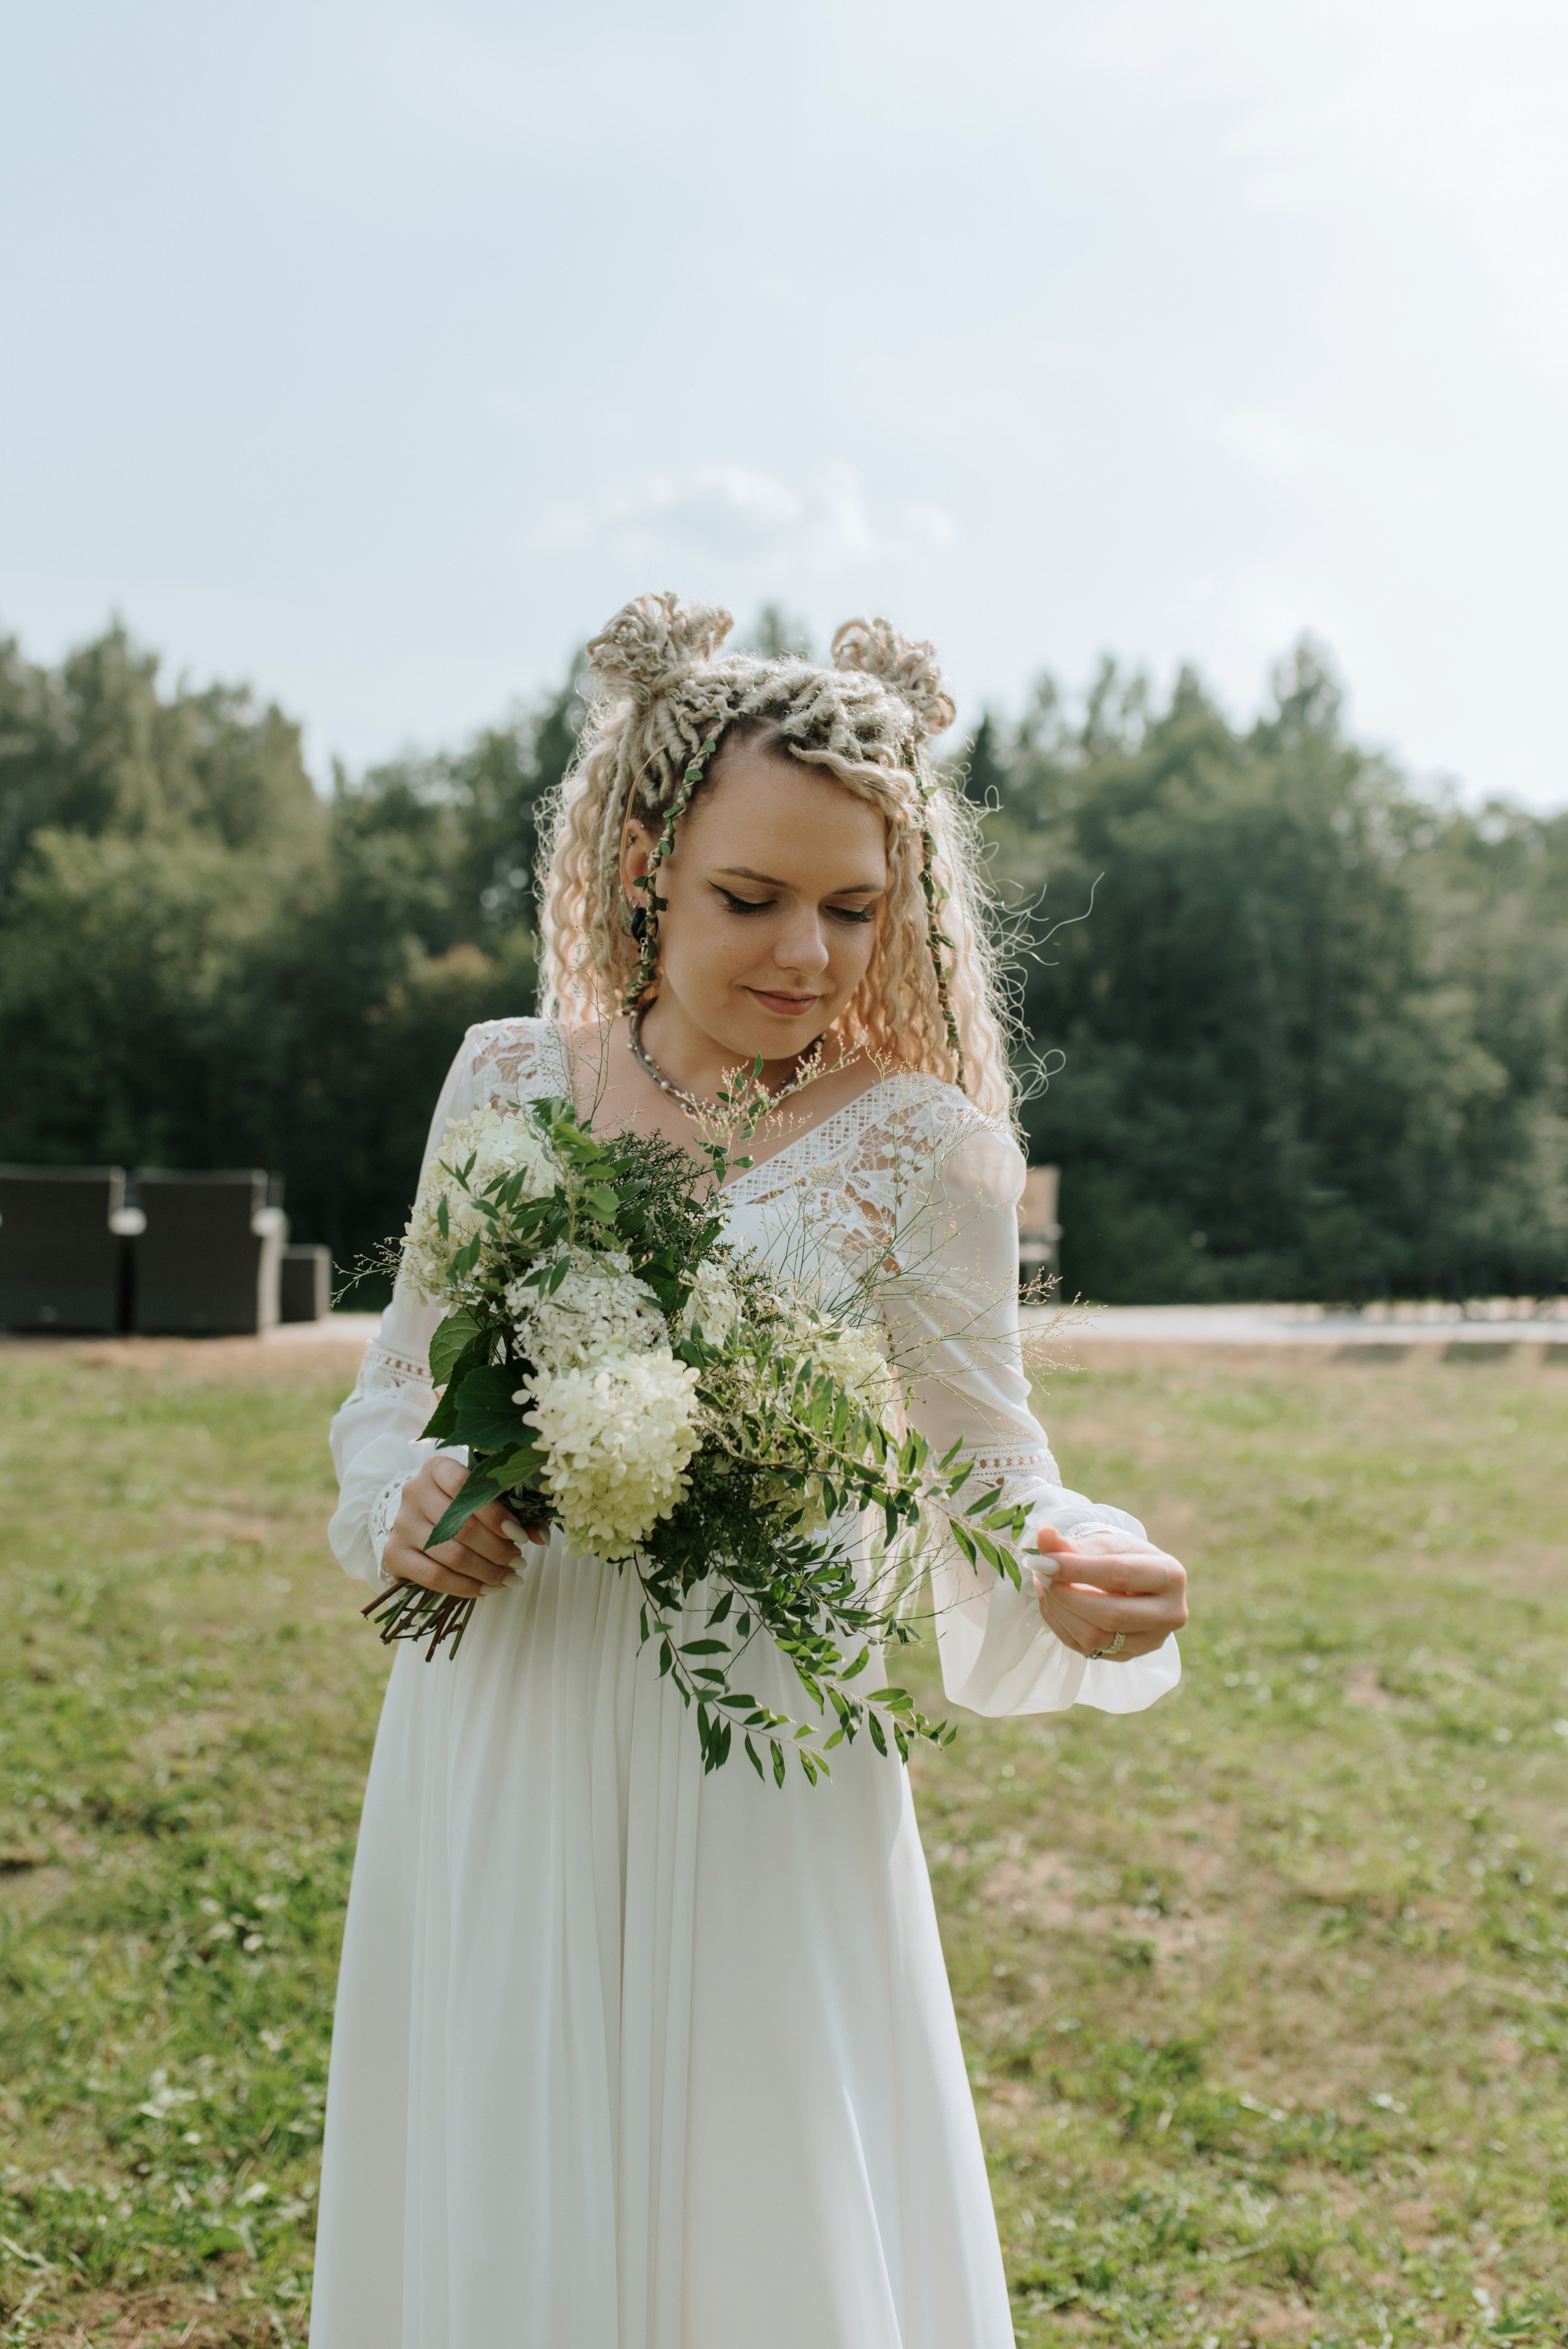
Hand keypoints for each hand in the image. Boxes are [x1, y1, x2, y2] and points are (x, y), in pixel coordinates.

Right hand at [384, 1455, 547, 1598]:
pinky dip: (465, 1587)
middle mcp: (414, 1491)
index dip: (497, 1515)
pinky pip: (433, 1577)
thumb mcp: (484, 1496)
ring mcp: (402, 1523)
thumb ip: (515, 1510)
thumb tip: (542, 1538)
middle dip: (497, 1550)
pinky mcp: (394, 1553)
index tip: (520, 1536)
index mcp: (438, 1467)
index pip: (467, 1488)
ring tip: (509, 1578)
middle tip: (519, 1563)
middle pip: (462, 1527)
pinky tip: (485, 1590)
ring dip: (486, 1572)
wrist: (417, 1517)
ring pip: (451, 1555)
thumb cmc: (460, 1503)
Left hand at [1033, 1523, 1186, 1659]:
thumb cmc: (1122, 1557)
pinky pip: (1085, 1648)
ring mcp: (1150, 1641)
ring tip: (1044, 1585)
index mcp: (1170, 1576)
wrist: (1135, 1581)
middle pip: (1111, 1614)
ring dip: (1059, 1611)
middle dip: (1066, 1595)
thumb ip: (1072, 1543)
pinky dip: (1060, 1625)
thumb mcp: (1104, 1543)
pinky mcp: (1128, 1656)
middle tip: (1041, 1574)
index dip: (1077, 1569)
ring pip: (1095, 1637)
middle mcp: (1170, 1614)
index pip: (1120, 1575)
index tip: (1043, 1561)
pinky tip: (1051, 1603)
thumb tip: (1043, 1535)